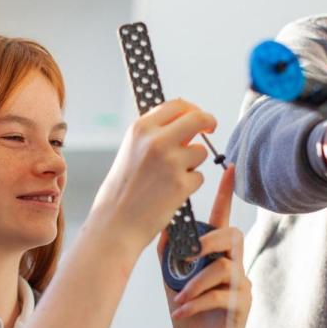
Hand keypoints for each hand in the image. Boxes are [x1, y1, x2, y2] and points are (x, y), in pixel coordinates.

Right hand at [90, 99, 214, 256]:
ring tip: (170, 178)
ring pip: (201, 151)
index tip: (199, 116)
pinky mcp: (182, 184)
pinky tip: (170, 194)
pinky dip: (190, 185)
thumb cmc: (122, 190)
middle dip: (208, 122)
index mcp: (141, 129)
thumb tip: (186, 124)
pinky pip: (199, 177)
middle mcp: (156, 141)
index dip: (193, 108)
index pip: (177, 105)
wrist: (115, 222)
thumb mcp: (131, 151)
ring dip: (193, 163)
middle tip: (211, 129)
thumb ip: (155, 135)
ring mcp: (171, 162)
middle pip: (198, 118)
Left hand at [157, 165, 251, 327]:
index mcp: (217, 253)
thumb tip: (163, 222)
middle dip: (208, 241)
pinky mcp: (241, 306)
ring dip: (195, 282)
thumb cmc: (189, 310)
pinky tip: (180, 312)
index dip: (225, 194)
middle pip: (233, 236)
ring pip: (224, 268)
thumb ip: (170, 252)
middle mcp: (234, 264)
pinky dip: (196, 303)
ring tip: (178, 296)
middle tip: (186, 256)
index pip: (224, 217)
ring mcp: (241, 285)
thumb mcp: (172, 278)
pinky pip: (220, 296)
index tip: (228, 169)